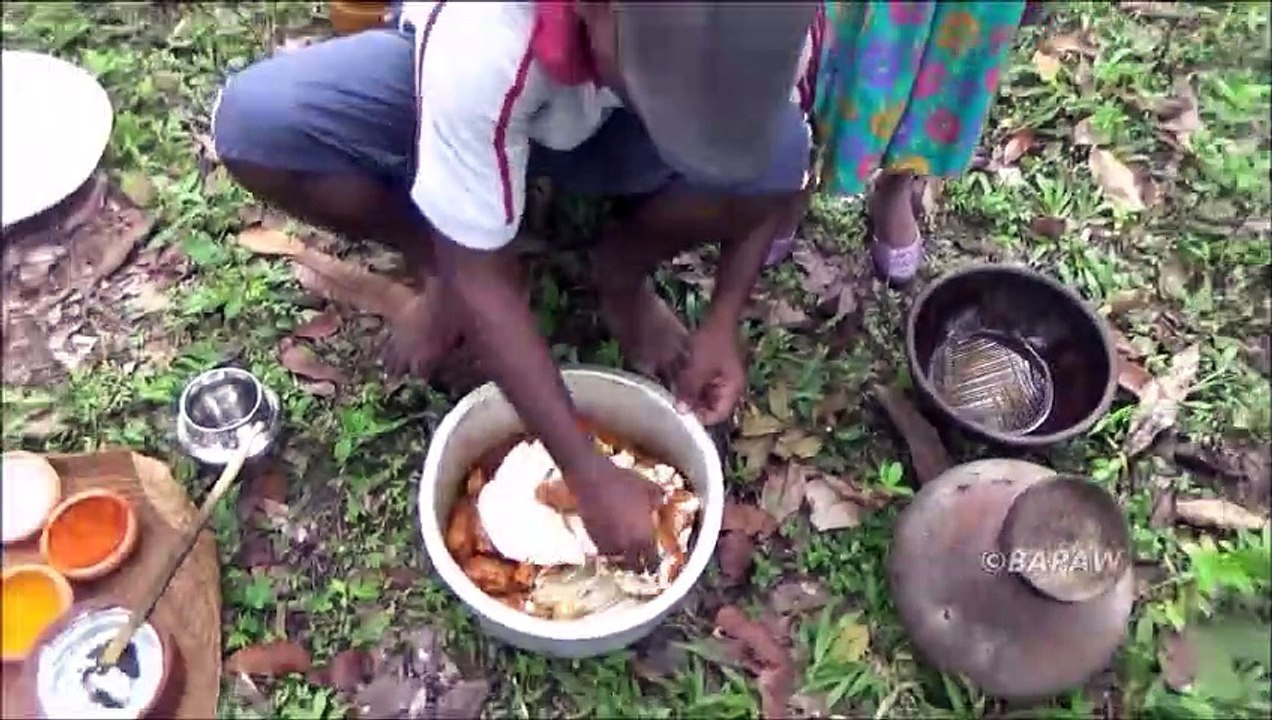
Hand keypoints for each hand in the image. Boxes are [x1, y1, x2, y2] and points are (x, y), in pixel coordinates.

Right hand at [570, 454, 661, 569]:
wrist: (592, 478)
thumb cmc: (623, 482)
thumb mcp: (647, 488)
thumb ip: (659, 499)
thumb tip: (663, 502)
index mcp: (643, 536)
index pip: (651, 560)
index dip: (654, 561)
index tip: (654, 559)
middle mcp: (626, 545)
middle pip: (633, 566)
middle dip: (637, 564)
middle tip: (639, 558)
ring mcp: (607, 543)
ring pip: (617, 559)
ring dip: (622, 557)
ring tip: (624, 549)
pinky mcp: (592, 538)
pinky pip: (603, 549)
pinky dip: (608, 547)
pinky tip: (611, 537)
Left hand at [673, 322, 744, 425]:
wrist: (718, 316)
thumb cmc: (712, 341)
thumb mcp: (698, 367)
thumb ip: (690, 390)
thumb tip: (681, 412)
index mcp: (733, 389)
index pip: (718, 415)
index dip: (700, 419)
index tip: (680, 416)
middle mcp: (730, 388)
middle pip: (711, 408)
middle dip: (693, 408)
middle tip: (673, 406)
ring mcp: (722, 380)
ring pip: (704, 398)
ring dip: (690, 397)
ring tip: (673, 396)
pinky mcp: (713, 372)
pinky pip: (702, 387)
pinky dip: (690, 387)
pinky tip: (677, 385)